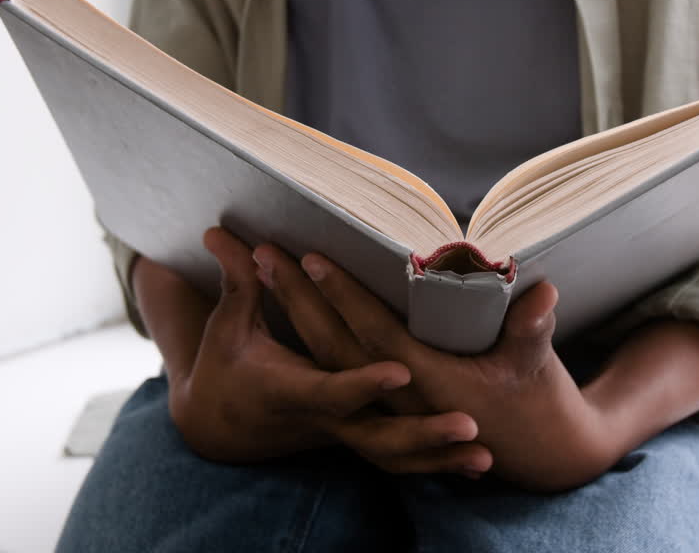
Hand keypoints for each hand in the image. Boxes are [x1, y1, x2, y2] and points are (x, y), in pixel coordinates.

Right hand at [130, 228, 493, 475]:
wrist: (222, 427)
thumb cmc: (226, 368)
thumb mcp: (227, 327)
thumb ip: (235, 282)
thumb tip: (215, 232)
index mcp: (290, 393)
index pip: (329, 389)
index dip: (361, 383)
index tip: (401, 373)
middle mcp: (322, 422)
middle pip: (376, 438)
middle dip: (423, 435)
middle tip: (471, 426)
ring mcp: (343, 436)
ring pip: (395, 458)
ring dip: (439, 460)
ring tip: (483, 459)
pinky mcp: (358, 440)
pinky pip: (401, 463)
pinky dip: (437, 466)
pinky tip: (478, 467)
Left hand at [287, 253, 617, 491]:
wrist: (540, 452)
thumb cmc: (537, 401)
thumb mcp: (534, 366)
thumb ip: (532, 330)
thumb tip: (544, 292)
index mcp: (432, 387)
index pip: (374, 336)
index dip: (344, 297)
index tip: (312, 258)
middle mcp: (400, 402)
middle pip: (334, 347)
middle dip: (299, 300)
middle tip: (265, 255)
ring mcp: (388, 409)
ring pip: (327, 360)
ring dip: (295, 315)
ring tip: (264, 271)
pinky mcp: (384, 407)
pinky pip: (335, 371)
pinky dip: (309, 338)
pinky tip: (287, 306)